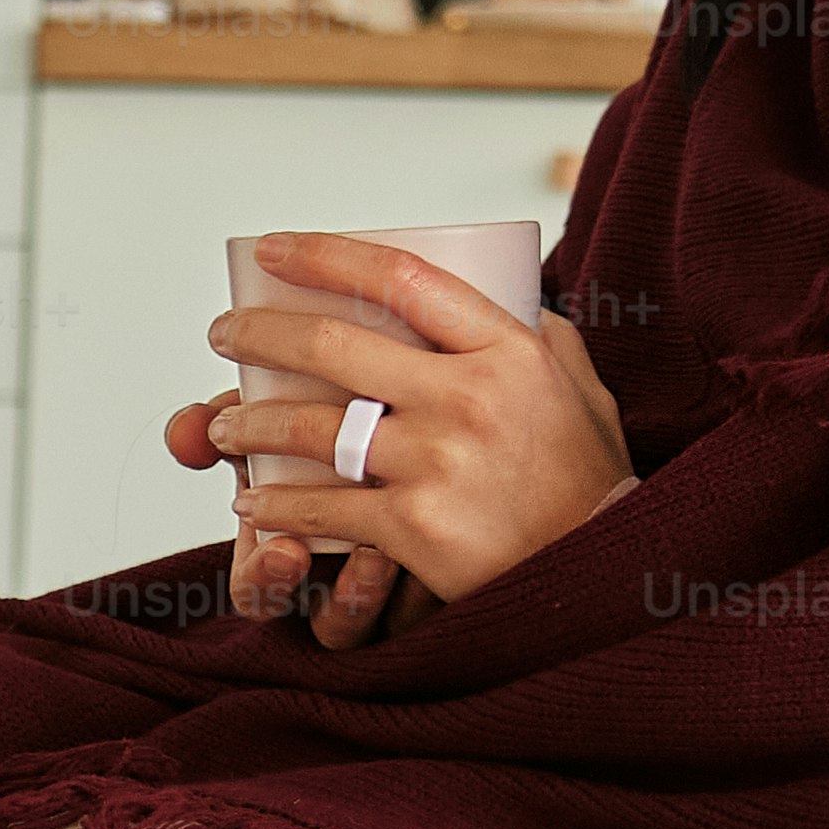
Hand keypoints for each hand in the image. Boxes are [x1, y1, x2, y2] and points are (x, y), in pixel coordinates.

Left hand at [164, 231, 640, 645]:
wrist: (607, 579)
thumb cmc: (589, 484)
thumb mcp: (582, 390)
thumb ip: (543, 338)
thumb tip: (511, 290)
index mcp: (507, 349)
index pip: (401, 277)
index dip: (326, 256)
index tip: (273, 249)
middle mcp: (469, 397)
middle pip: (333, 346)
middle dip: (258, 336)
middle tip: (224, 335)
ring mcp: (439, 463)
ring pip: (309, 429)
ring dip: (246, 424)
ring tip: (220, 424)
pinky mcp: (415, 528)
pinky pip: (319, 507)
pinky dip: (272, 503)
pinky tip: (249, 499)